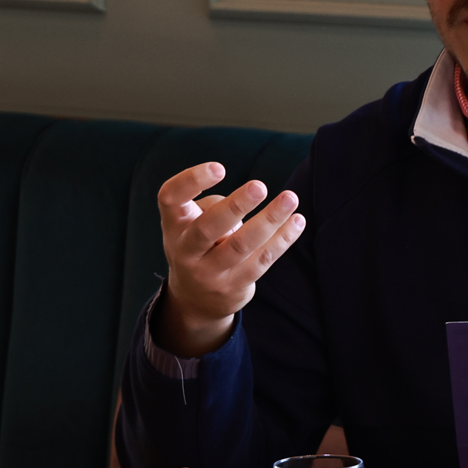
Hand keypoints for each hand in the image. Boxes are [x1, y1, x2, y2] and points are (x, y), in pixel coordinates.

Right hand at [151, 163, 306, 358]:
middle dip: (235, 206)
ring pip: (241, 245)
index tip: (220, 168)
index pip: (170, 197)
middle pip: (207, 227)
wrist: (195, 299)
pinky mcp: (234, 286)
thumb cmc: (199, 243)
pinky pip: (262, 260)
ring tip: (290, 198)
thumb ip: (215, 206)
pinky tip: (297, 220)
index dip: (191, 180)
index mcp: (174, 224)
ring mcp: (209, 272)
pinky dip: (282, 239)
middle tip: (259, 186)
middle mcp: (185, 250)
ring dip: (268, 220)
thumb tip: (248, 202)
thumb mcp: (192, 222)